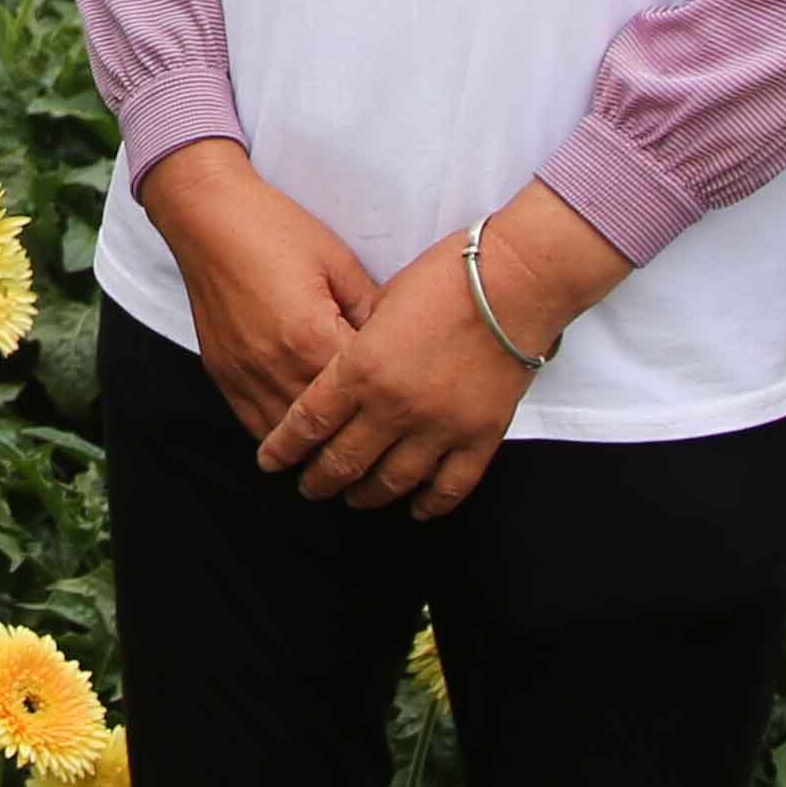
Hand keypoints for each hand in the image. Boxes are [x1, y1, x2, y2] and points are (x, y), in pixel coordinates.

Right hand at [141, 140, 375, 444]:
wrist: (206, 216)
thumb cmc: (274, 229)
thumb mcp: (338, 261)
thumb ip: (371, 309)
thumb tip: (397, 345)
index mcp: (311, 336)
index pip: (361, 392)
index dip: (388, 403)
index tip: (411, 413)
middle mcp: (275, 366)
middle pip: (324, 428)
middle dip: (356, 440)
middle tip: (389, 452)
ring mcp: (245, 375)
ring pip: (287, 439)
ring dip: (316, 451)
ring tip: (347, 460)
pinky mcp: (223, 375)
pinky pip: (254, 425)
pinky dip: (281, 439)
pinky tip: (302, 443)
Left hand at [261, 226, 540, 514]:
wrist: (515, 281)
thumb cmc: (446, 277)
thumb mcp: (381, 301)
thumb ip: (359, 341)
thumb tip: (346, 365)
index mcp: (361, 369)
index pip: (306, 423)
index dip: (283, 449)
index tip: (270, 462)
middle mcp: (393, 407)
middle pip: (342, 461)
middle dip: (318, 481)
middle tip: (309, 487)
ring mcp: (438, 427)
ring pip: (392, 482)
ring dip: (367, 496)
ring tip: (355, 499)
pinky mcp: (479, 436)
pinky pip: (450, 487)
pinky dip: (430, 504)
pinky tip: (417, 509)